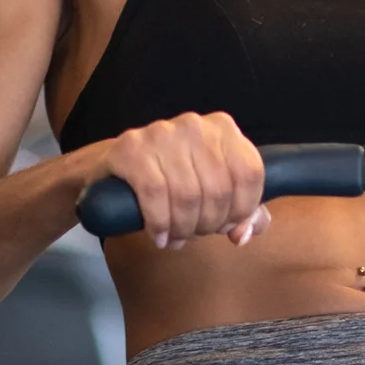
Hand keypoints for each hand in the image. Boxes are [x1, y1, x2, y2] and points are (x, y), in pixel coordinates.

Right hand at [94, 111, 268, 249]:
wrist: (116, 167)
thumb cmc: (173, 179)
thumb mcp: (212, 189)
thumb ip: (241, 212)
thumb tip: (242, 235)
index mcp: (223, 129)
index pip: (249, 172)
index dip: (243, 208)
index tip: (227, 226)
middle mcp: (195, 125)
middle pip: (218, 188)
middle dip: (209, 224)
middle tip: (196, 236)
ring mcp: (162, 133)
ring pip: (187, 195)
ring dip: (184, 228)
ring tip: (177, 239)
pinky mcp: (132, 149)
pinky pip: (155, 194)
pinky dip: (160, 223)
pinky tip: (159, 236)